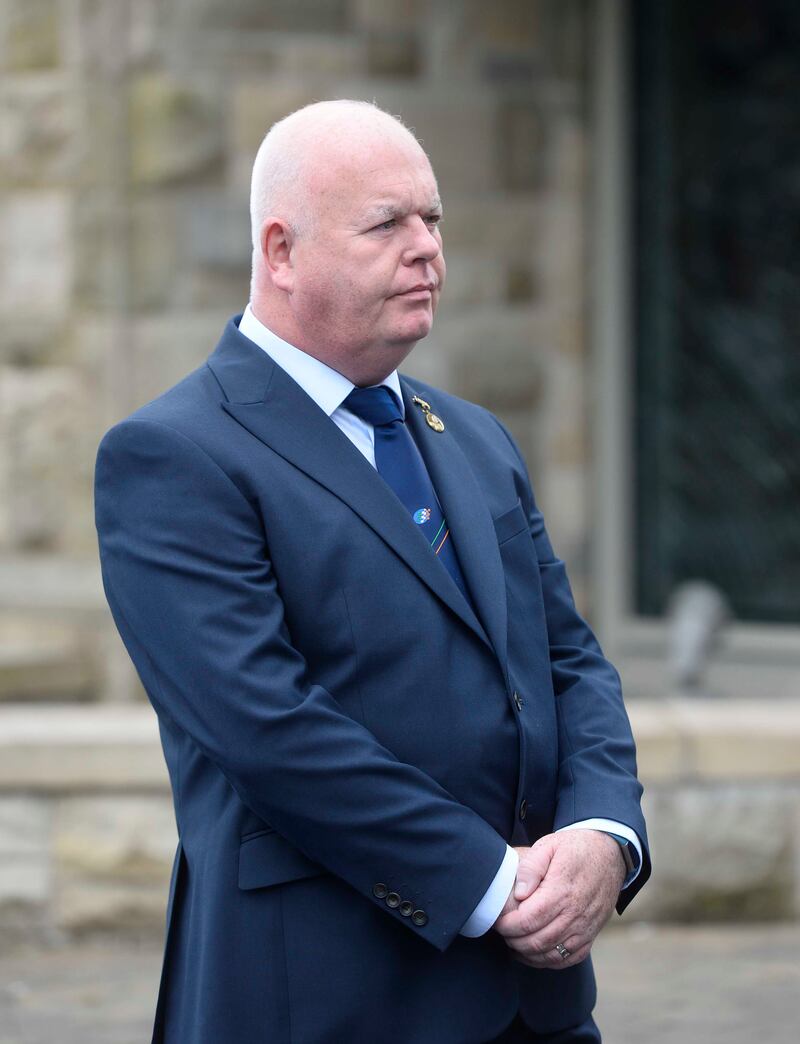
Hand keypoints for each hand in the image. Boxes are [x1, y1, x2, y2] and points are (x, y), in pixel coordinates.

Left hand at [492, 830, 625, 969]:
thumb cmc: (574, 848)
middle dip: (514, 941)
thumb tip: (520, 894)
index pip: (529, 920)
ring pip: (552, 954)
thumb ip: (531, 867)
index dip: (508, 925)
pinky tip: (534, 953)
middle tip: (503, 933)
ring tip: (514, 943)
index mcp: (562, 891)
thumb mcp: (549, 846)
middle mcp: (576, 913)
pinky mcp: (592, 934)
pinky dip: (549, 961)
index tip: (497, 921)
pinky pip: (569, 958)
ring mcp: (586, 927)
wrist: (610, 854)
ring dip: (528, 954)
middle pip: (538, 941)